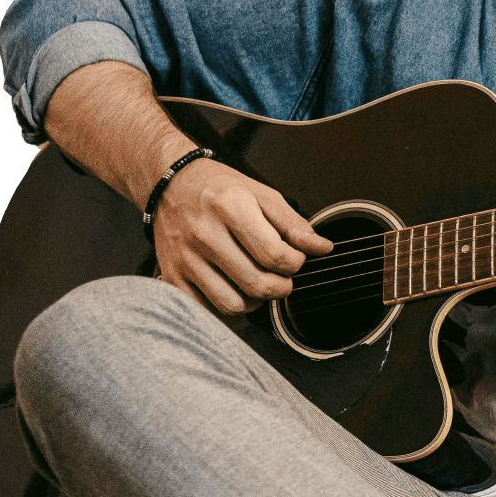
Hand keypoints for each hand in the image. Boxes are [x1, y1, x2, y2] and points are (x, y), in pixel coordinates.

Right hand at [152, 159, 334, 315]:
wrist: (172, 185)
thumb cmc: (220, 189)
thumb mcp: (262, 194)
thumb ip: (294, 224)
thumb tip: (323, 248)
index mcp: (230, 207)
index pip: (274, 255)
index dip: (295, 263)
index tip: (295, 259)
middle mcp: (204, 234)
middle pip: (257, 284)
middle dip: (282, 287)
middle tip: (283, 277)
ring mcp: (185, 258)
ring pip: (233, 304)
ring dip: (256, 302)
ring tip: (260, 284)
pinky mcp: (172, 277)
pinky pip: (207, 311)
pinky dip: (228, 311)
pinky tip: (237, 292)